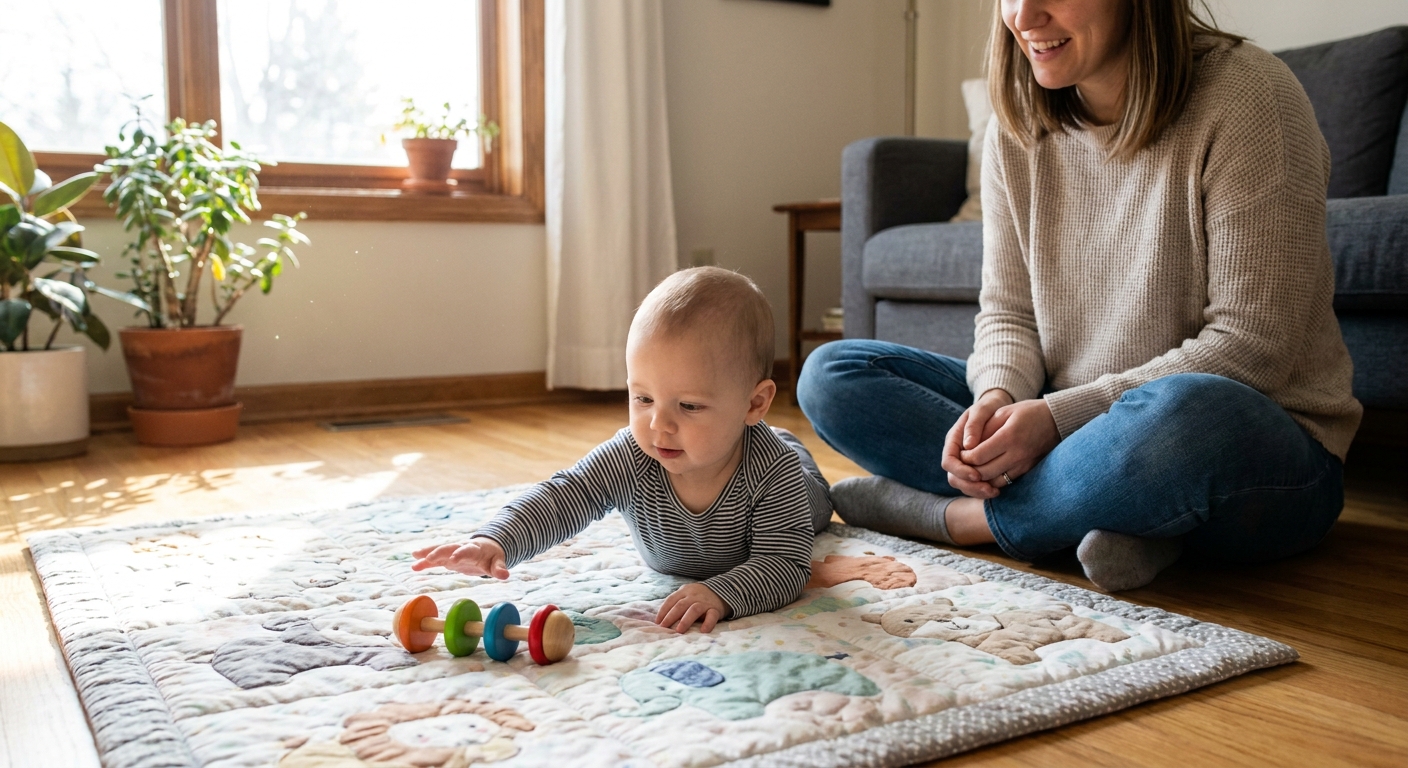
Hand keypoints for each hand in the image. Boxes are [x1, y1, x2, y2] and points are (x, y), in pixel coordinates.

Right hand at [411, 537, 509, 578]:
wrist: (485, 547)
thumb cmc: (492, 556)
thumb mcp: (498, 562)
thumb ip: (499, 568)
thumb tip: (505, 575)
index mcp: (474, 548)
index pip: (466, 550)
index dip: (460, 554)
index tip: (452, 560)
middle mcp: (460, 547)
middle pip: (448, 548)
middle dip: (439, 552)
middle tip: (428, 559)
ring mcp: (452, 551)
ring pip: (438, 551)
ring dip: (427, 554)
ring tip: (414, 557)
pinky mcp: (446, 558)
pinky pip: (435, 559)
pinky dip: (425, 561)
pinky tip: (414, 564)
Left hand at [656, 583, 728, 632]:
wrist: (722, 589)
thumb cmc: (698, 596)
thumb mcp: (686, 594)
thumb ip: (676, 603)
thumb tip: (661, 620)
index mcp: (684, 591)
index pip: (671, 600)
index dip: (663, 611)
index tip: (657, 622)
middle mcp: (693, 596)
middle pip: (681, 605)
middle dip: (671, 616)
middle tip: (664, 627)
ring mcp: (705, 602)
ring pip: (694, 610)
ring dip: (686, 620)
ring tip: (679, 631)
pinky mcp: (715, 609)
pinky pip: (712, 616)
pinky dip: (708, 623)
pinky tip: (703, 631)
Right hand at [942, 388, 1013, 497]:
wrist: (998, 409)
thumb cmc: (989, 407)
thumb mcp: (982, 410)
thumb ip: (974, 425)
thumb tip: (968, 445)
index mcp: (954, 440)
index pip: (949, 461)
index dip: (960, 471)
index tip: (977, 475)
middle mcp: (957, 453)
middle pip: (954, 477)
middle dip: (969, 486)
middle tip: (989, 490)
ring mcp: (965, 462)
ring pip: (963, 484)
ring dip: (977, 491)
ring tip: (994, 492)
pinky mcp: (976, 468)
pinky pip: (975, 484)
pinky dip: (983, 489)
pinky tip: (997, 490)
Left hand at [943, 390, 1059, 497]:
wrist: (1056, 420)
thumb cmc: (1027, 413)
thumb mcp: (1003, 413)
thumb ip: (984, 429)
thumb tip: (966, 446)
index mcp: (1008, 437)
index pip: (977, 456)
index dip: (964, 457)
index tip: (962, 452)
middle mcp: (1017, 454)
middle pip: (983, 473)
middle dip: (969, 470)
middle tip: (964, 463)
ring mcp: (1024, 465)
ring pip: (993, 482)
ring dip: (979, 479)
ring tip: (973, 468)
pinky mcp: (1028, 471)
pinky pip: (1005, 483)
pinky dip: (992, 481)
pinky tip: (987, 472)